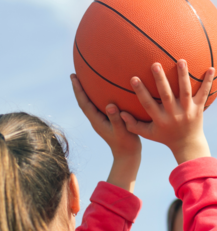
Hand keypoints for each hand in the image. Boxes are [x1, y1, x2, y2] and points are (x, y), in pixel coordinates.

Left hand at [71, 74, 140, 191]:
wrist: (128, 156)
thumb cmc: (126, 144)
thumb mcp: (122, 131)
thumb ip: (116, 119)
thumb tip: (110, 105)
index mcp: (97, 121)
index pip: (84, 103)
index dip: (78, 89)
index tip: (73, 76)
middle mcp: (96, 120)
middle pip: (84, 101)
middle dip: (78, 88)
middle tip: (74, 74)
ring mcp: (101, 121)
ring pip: (90, 104)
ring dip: (87, 92)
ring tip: (86, 80)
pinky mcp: (108, 122)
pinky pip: (99, 106)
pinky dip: (97, 97)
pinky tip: (105, 92)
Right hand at [120, 60, 213, 164]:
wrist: (188, 144)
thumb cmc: (165, 137)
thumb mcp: (148, 133)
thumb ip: (133, 125)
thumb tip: (120, 113)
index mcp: (160, 119)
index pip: (148, 104)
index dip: (141, 92)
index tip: (134, 78)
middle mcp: (174, 114)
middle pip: (167, 95)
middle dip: (161, 80)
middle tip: (155, 64)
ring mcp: (188, 111)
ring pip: (185, 92)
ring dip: (183, 76)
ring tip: (181, 61)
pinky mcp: (199, 108)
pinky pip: (204, 94)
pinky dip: (208, 81)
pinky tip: (211, 68)